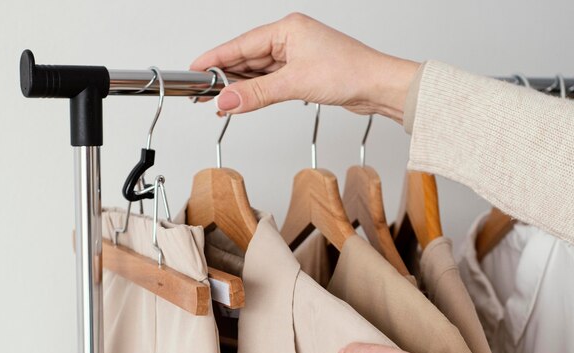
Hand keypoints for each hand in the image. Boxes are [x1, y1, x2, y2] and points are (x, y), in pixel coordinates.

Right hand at [190, 13, 418, 121]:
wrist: (378, 86)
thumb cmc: (349, 73)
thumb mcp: (295, 84)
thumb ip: (257, 94)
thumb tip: (227, 100)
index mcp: (287, 29)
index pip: (241, 45)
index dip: (215, 59)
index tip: (195, 70)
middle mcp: (290, 39)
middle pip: (247, 58)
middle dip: (226, 77)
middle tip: (202, 93)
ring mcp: (296, 56)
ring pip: (258, 72)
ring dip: (241, 88)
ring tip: (220, 103)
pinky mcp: (303, 72)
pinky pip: (271, 81)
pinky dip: (257, 92)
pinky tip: (244, 101)